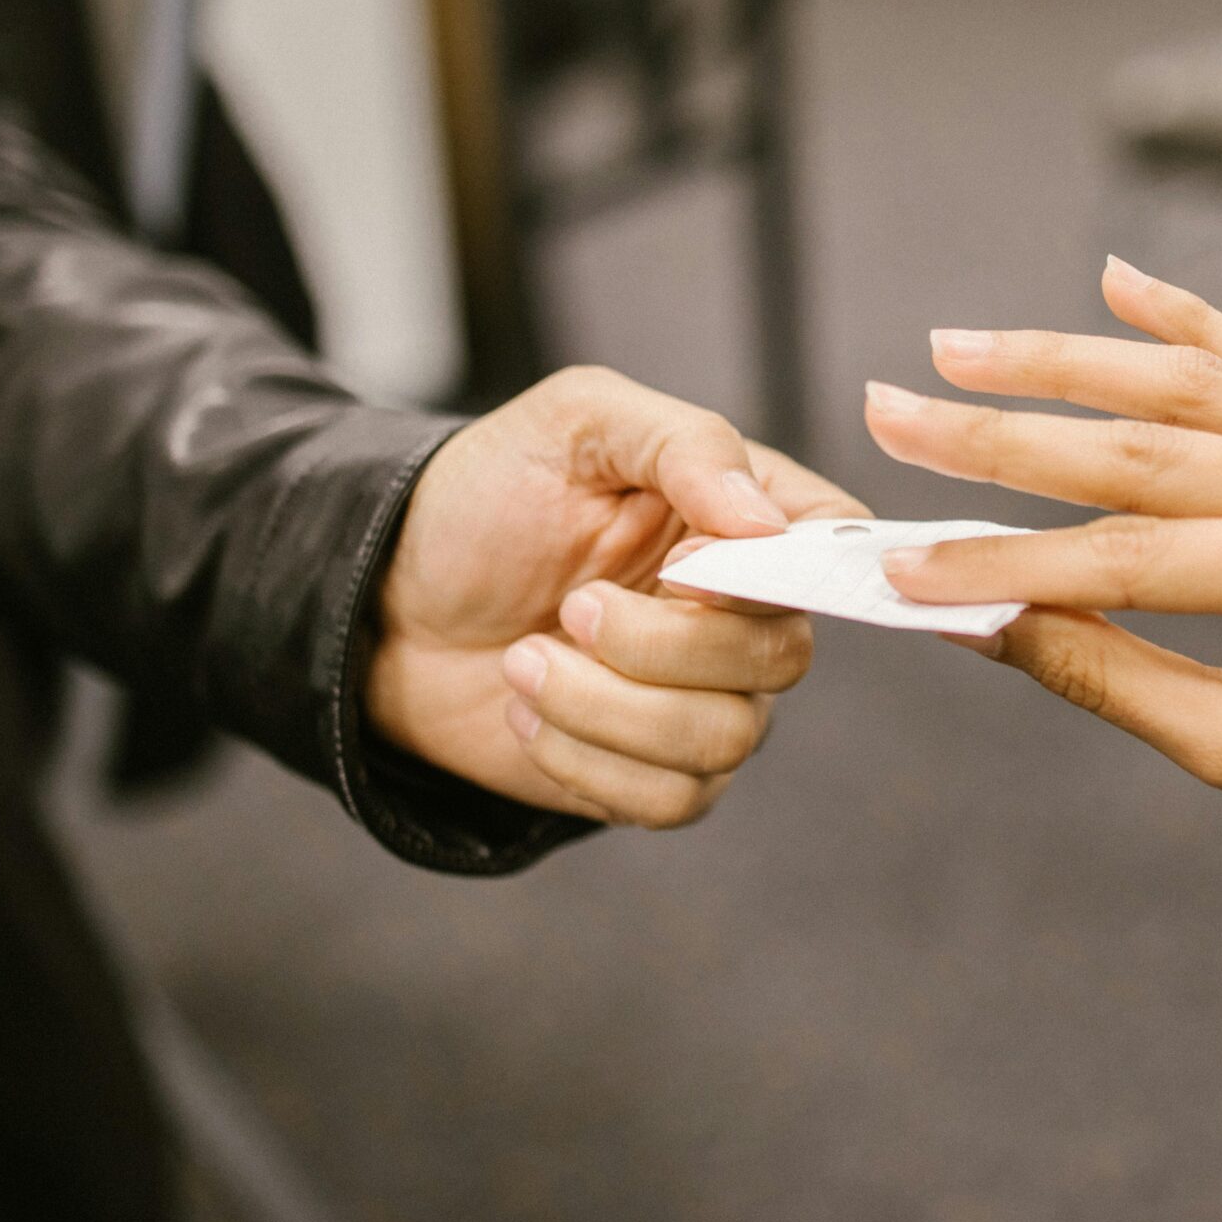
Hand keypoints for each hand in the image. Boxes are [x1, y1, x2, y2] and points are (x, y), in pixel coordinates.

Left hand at [369, 366, 864, 827]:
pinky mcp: (656, 773)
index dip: (780, 571)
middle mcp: (743, 611)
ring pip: (725, 739)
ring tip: (524, 663)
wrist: (385, 605)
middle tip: (569, 607)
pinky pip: (672, 799)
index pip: (836, 544)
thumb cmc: (483, 499)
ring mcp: (706, 699)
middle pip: (784, 656)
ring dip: (603, 707)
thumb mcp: (574, 423)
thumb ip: (684, 443)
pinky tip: (529, 714)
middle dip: (659, 645)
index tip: (684, 566)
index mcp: (743, 513)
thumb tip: (764, 519)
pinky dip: (584, 762)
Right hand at [863, 258, 1221, 880]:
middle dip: (1002, 433)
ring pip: (1194, 383)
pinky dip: (1188, 321)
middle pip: (1145, 448)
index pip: (1131, 558)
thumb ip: (1100, 673)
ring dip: (1068, 359)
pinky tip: (1115, 280)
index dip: (1006, 563)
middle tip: (890, 412)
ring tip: (959, 347)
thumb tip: (972, 622)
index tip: (904, 566)